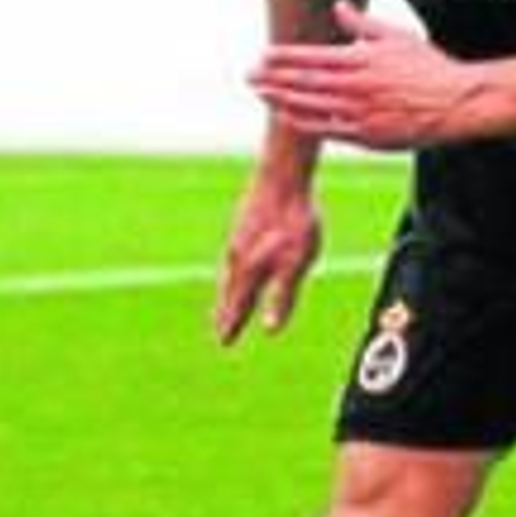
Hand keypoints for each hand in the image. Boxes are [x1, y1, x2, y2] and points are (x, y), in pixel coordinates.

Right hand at [215, 178, 322, 343]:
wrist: (283, 175)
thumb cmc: (294, 220)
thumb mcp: (297, 263)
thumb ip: (283, 296)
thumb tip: (271, 329)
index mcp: (249, 270)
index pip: (238, 304)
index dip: (232, 323)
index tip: (224, 341)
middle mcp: (237, 256)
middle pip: (229, 291)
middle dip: (225, 311)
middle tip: (219, 329)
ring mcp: (238, 237)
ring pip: (229, 271)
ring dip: (227, 290)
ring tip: (226, 301)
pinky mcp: (245, 222)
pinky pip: (235, 254)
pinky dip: (233, 269)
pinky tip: (239, 262)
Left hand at [250, 0, 485, 150]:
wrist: (457, 103)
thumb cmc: (430, 69)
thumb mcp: (396, 37)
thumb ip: (362, 24)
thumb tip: (339, 4)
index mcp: (361, 61)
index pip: (311, 57)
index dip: (284, 57)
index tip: (263, 55)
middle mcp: (356, 87)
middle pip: (303, 83)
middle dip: (272, 78)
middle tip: (249, 76)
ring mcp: (360, 114)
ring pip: (310, 107)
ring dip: (282, 100)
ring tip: (261, 95)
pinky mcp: (368, 137)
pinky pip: (327, 130)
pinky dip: (305, 123)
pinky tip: (288, 118)